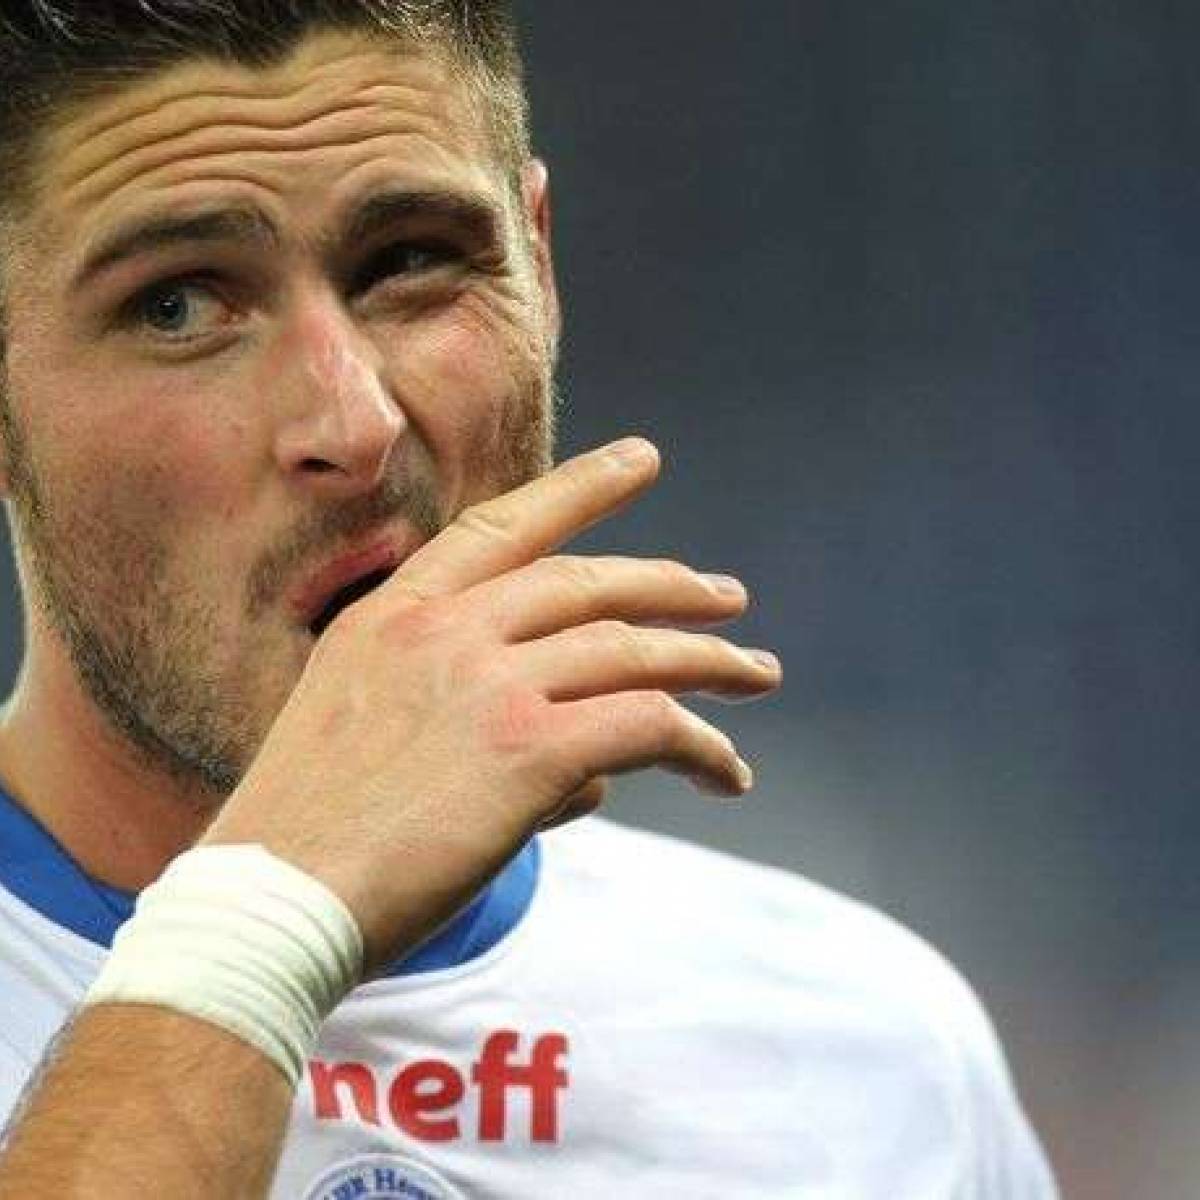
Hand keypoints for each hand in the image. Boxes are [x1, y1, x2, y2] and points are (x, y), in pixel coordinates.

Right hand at [200, 438, 782, 977]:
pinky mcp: (530, 750)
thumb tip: (591, 776)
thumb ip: (474, 724)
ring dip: (709, 663)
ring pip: (634, 649)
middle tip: (727, 599)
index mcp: (394, 613)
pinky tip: (730, 772)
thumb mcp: (367, 734)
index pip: (505, 524)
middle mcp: (445, 629)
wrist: (269, 903)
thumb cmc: (310, 835)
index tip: (643, 458)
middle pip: (590, 584)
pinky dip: (703, 746)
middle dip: (672, 588)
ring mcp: (488, 683)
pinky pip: (648, 726)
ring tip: (756, 675)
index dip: (583, 487)